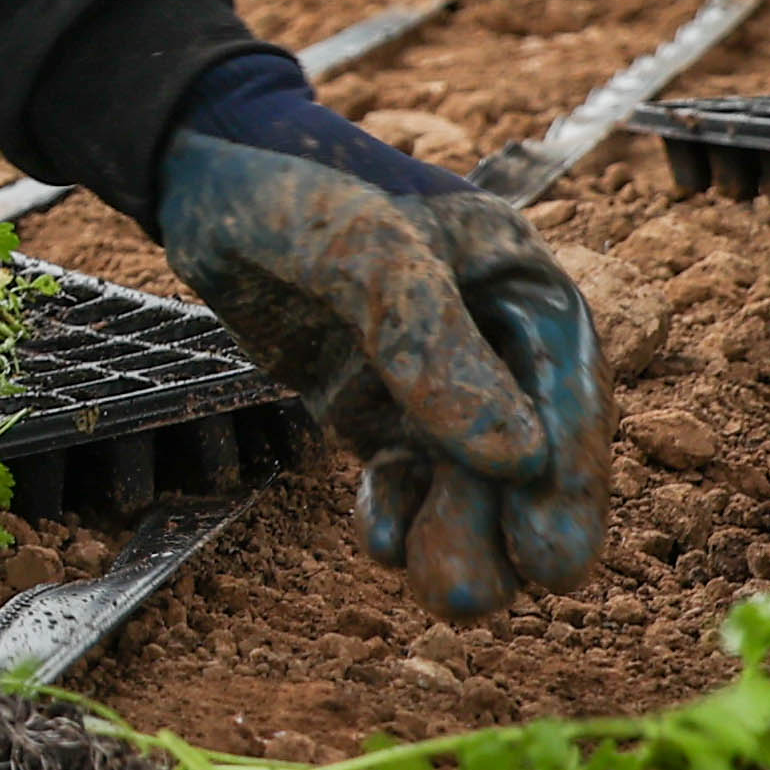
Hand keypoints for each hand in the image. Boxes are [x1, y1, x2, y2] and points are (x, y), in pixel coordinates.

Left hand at [149, 51, 604, 618]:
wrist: (200, 174)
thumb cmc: (297, 190)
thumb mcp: (364, 253)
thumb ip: (433, 346)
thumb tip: (518, 458)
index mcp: (519, 282)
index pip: (567, 392)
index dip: (570, 481)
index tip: (557, 560)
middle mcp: (492, 336)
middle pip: (525, 451)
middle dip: (512, 528)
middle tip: (490, 595)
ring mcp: (432, 376)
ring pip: (466, 476)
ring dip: (458, 534)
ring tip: (442, 592)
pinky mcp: (374, 403)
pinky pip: (404, 472)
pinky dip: (397, 510)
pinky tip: (379, 541)